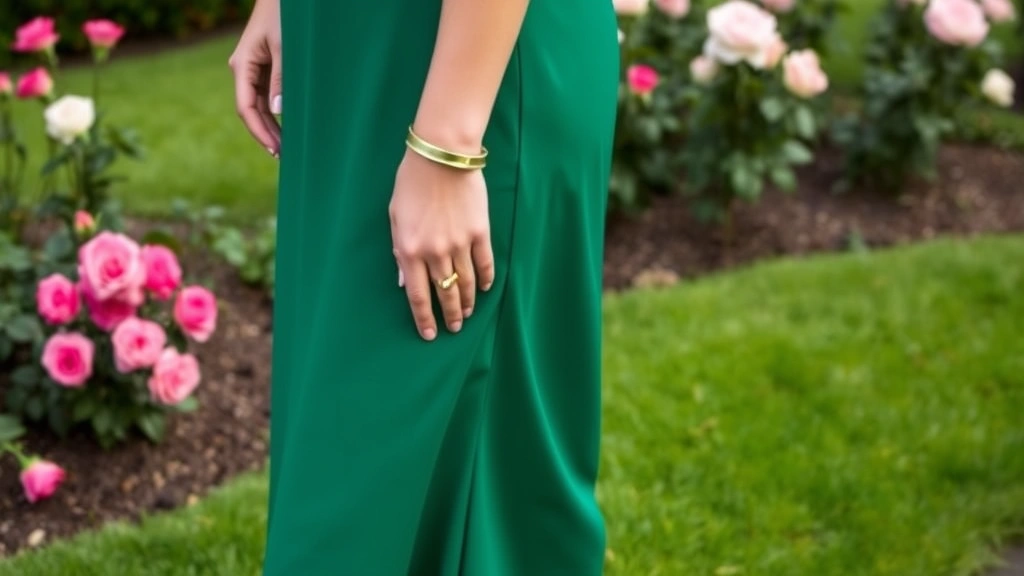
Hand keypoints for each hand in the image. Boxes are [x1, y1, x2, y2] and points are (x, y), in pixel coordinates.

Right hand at [228, 0, 281, 156]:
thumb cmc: (283, 16)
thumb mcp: (284, 47)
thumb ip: (281, 78)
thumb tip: (278, 111)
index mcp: (243, 66)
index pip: (245, 108)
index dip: (259, 131)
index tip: (274, 148)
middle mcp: (244, 70)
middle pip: (250, 111)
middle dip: (265, 134)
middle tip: (283, 156)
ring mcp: (253, 71)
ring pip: (258, 106)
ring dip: (270, 127)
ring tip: (284, 148)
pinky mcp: (264, 69)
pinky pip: (266, 97)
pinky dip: (274, 114)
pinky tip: (284, 128)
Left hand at [390, 149, 495, 340]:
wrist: (442, 156)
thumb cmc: (411, 183)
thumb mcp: (395, 217)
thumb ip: (400, 252)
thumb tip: (406, 282)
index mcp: (410, 250)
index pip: (418, 295)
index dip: (425, 318)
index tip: (430, 334)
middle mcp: (435, 252)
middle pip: (446, 293)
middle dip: (450, 315)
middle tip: (454, 328)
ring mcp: (460, 244)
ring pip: (467, 283)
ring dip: (468, 302)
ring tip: (469, 314)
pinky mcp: (480, 233)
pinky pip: (484, 263)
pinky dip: (485, 279)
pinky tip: (485, 289)